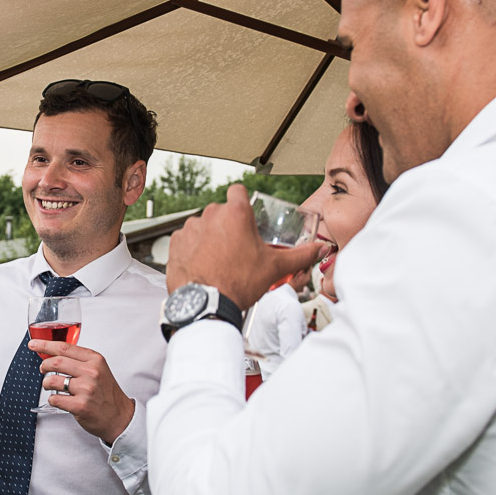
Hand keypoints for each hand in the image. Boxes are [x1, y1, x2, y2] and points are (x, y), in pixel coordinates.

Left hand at [30, 342, 134, 443]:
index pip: (65, 347)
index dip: (45, 345)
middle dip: (44, 365)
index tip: (34, 344)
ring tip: (51, 386)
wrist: (120, 417)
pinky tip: (60, 400)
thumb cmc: (107, 394)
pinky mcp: (80, 406)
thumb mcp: (99, 370)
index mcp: (95, 360)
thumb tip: (55, 354)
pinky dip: (53, 399)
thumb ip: (80, 361)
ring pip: (52, 381)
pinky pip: (55, 399)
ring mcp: (86, 389)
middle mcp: (91, 372)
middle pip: (56, 362)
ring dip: (46, 384)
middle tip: (42, 369)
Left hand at [165, 184, 321, 308]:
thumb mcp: (275, 267)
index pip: (238, 191)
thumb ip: (301, 255)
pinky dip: (193, 249)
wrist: (207, 304)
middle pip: (221, 212)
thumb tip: (320, 249)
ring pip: (203, 226)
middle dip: (228, 226)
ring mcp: (190, 228)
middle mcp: (211, 215)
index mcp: (236, 213)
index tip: (245, 216)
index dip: (242, 202)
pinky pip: (186, 240)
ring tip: (220, 260)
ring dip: (210, 237)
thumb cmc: (238, 283)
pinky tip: (203, 265)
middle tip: (237, 248)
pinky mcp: (175, 242)